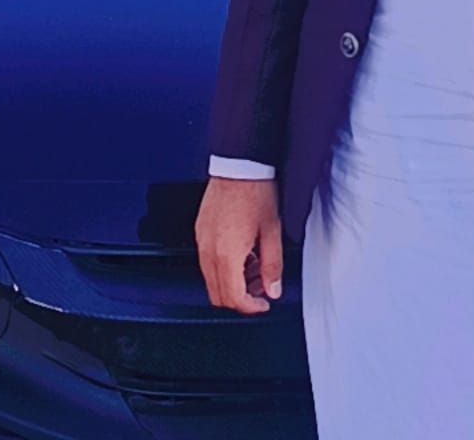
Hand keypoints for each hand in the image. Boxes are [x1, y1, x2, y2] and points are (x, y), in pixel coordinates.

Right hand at [195, 176, 283, 314]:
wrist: (239, 165)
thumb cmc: (255, 191)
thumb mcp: (272, 230)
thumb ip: (272, 265)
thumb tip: (273, 288)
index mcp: (227, 254)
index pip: (233, 298)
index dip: (250, 308)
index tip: (263, 304)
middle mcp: (209, 250)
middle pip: (218, 294)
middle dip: (240, 298)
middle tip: (260, 287)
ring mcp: (202, 240)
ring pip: (210, 279)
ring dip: (231, 282)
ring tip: (254, 267)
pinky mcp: (200, 230)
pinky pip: (206, 260)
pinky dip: (222, 266)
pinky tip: (241, 252)